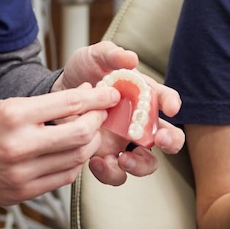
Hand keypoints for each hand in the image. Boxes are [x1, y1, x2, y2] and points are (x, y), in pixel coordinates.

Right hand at [0, 84, 119, 206]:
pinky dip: (72, 164)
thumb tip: (80, 98)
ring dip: (88, 145)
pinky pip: (62, 179)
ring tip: (86, 133)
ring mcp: (21, 174)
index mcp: (13, 116)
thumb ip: (39, 106)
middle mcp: (20, 146)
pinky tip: (69, 154)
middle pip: (82, 135)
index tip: (109, 95)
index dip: (96, 99)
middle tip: (100, 115)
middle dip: (98, 122)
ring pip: (76, 159)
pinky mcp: (21, 193)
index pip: (70, 104)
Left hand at [58, 40, 184, 186]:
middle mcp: (139, 122)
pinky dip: (110, 173)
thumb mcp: (95, 57)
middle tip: (162, 140)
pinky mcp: (106, 157)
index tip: (171, 107)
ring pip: (146, 163)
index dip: (172, 103)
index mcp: (143, 96)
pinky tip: (96, 162)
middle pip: (168, 137)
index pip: (166, 99)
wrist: (57, 92)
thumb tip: (130, 59)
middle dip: (172, 141)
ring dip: (140, 165)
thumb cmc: (83, 72)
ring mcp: (124, 142)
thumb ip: (112, 55)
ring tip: (124, 159)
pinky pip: (116, 173)